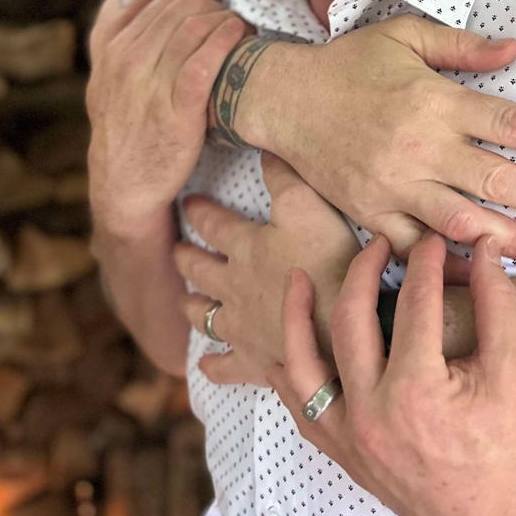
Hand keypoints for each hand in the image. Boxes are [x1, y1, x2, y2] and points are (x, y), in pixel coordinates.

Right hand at [86, 0, 245, 237]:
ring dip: (225, 21)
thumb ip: (119, 36)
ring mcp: (151, 87)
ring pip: (193, 30)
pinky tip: (239, 36)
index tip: (215, 12)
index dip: (196, 2)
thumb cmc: (126, 127)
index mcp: (113, 52)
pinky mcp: (177, 112)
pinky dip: (224, 41)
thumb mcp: (107, 80)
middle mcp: (128, 64)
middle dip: (214, 9)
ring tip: (243, 28)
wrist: (124, 184)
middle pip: (181, 12)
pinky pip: (204, 63)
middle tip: (234, 19)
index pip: (162, 4)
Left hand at [175, 155, 360, 384]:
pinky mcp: (254, 361)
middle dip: (186, 257)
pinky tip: (204, 365)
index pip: (213, 224)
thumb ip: (283, 176)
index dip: (200, 210)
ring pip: (204, 316)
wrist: (338, 326)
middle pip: (199, 270)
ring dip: (192, 307)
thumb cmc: (327, 261)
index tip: (188, 201)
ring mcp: (241, 327)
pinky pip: (224, 366)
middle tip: (177, 251)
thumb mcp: (308, 205)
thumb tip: (262, 148)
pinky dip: (212, 365)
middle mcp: (233, 287)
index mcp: (245, 247)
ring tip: (184, 302)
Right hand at [227, 15, 515, 263]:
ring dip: (510, 240)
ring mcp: (393, 184)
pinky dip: (448, 264)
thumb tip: (515, 49)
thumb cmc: (350, 63)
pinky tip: (482, 274)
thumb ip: (462, 46)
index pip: (509, 123)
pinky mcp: (370, 213)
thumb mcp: (405, 36)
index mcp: (434, 100)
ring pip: (462, 220)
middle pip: (496, 178)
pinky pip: (415, 247)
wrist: (284, 99)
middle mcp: (419, 146)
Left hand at [268, 232, 515, 515]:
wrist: (502, 515)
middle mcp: (371, 413)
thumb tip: (482, 244)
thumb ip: (496, 298)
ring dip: (296, 317)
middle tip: (379, 242)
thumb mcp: (512, 364)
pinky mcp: (343, 453)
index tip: (431, 240)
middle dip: (364, 271)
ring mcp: (350, 437)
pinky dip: (291, 373)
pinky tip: (290, 343)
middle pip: (351, 320)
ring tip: (298, 277)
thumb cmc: (511, 437)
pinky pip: (302, 407)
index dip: (425, 262)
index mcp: (415, 389)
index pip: (414, 303)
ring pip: (304, 366)